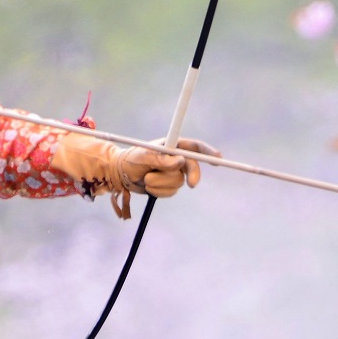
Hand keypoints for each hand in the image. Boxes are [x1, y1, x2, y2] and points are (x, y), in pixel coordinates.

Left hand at [50, 130, 200, 200]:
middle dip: (192, 175)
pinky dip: (159, 191)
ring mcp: (172, 173)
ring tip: (146, 178)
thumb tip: (180, 161)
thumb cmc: (130, 160)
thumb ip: (161, 159)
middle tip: (192, 184)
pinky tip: (148, 187)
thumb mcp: (143, 156)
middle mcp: (175, 158)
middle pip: (192, 167)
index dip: (207, 151)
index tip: (217, 159)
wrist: (120, 175)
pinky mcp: (167, 186)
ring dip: (162, 183)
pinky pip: (170, 192)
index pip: (194, 147)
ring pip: (178, 182)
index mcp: (172, 146)